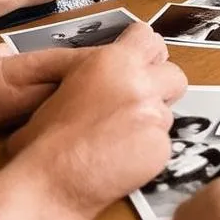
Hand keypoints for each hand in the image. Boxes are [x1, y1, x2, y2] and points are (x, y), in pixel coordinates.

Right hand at [0, 23, 185, 219]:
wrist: (49, 181)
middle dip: (161, 88)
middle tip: (140, 104)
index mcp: (112, 61)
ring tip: (120, 140)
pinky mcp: (160, 148)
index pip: (148, 38)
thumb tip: (107, 74)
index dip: (147, 52)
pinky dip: (147, 152)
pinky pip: (162, 144)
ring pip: (167, 113)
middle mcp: (139, 83)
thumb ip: (98, 73)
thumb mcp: (66, 86)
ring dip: (151, 123)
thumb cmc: (45, 139)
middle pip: (173, 75)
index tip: (143, 62)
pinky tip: (122, 162)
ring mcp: (153, 115)